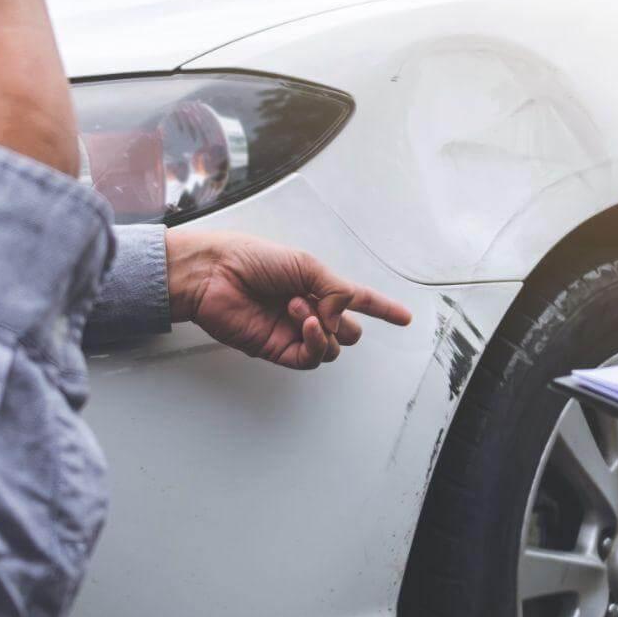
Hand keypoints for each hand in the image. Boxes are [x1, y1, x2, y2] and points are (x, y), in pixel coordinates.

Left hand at [166, 231, 413, 370]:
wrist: (213, 274)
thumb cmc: (250, 259)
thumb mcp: (306, 264)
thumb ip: (336, 290)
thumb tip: (340, 319)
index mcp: (316, 285)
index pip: (358, 300)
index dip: (383, 309)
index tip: (404, 318)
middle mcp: (308, 310)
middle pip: (348, 330)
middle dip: (343, 319)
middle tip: (320, 303)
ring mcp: (293, 332)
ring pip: (333, 347)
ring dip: (323, 327)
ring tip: (297, 307)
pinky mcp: (277, 349)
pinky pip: (311, 357)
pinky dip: (314, 342)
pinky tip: (303, 324)